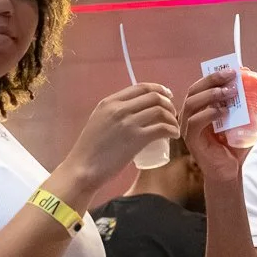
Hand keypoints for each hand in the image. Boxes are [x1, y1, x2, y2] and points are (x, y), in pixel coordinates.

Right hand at [62, 83, 176, 196]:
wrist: (82, 168)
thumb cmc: (90, 149)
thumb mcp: (99, 121)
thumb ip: (113, 113)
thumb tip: (134, 110)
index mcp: (109, 102)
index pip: (140, 87)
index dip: (158, 89)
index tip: (167, 96)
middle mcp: (119, 108)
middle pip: (154, 97)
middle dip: (169, 103)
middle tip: (172, 114)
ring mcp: (128, 123)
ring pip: (160, 110)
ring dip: (172, 118)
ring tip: (174, 126)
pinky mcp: (136, 138)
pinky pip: (162, 128)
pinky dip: (172, 130)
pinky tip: (174, 135)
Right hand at [177, 69, 256, 184]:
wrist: (232, 170)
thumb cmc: (236, 144)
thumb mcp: (249, 118)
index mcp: (201, 106)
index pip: (204, 84)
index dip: (216, 73)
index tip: (235, 69)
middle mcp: (191, 113)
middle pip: (195, 89)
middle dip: (213, 79)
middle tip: (232, 76)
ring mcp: (188, 126)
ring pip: (192, 103)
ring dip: (211, 94)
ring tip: (230, 92)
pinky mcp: (191, 140)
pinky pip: (194, 122)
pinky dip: (209, 114)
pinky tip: (224, 112)